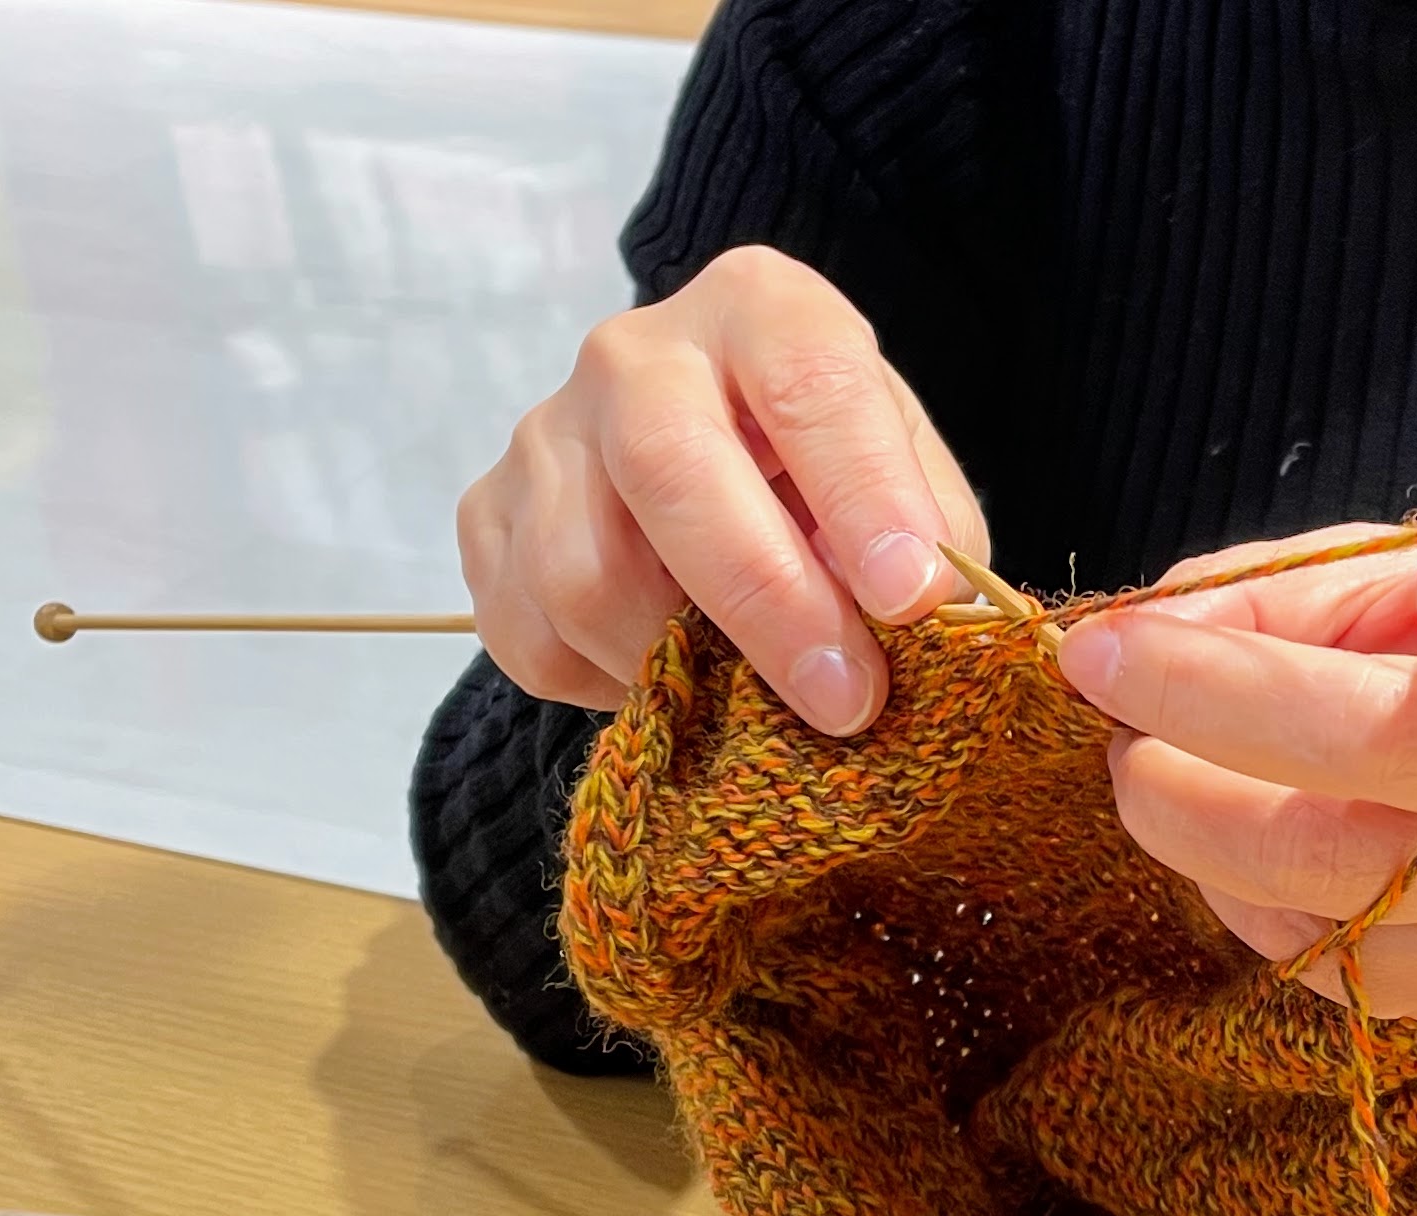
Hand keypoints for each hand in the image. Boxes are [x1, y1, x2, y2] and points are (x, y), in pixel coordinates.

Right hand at [457, 246, 987, 730]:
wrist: (724, 480)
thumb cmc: (833, 486)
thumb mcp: (911, 487)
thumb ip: (929, 540)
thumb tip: (918, 613)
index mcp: (759, 312)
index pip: (806, 380)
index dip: (862, 494)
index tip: (910, 596)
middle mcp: (635, 354)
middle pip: (668, 467)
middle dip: (767, 602)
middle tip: (847, 701)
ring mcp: (546, 436)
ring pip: (586, 574)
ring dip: (682, 665)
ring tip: (754, 697)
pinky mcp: (487, 520)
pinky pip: (533, 636)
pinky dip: (610, 688)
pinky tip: (669, 677)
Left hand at [1052, 503, 1416, 1022]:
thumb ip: (1299, 586)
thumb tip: (1151, 629)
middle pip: (1381, 751)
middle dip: (1209, 706)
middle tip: (1104, 672)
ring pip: (1322, 876)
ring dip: (1189, 812)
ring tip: (1139, 760)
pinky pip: (1313, 952)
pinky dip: (1233, 889)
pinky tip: (1224, 836)